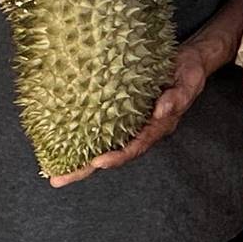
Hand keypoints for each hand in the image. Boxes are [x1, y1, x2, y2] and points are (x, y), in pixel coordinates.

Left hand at [49, 42, 211, 186]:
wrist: (187, 61)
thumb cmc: (187, 73)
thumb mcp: (187, 83)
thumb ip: (177, 98)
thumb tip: (160, 111)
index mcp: (157, 127)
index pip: (135, 146)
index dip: (117, 156)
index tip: (99, 162)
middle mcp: (140, 130)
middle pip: (111, 154)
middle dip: (85, 169)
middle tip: (59, 180)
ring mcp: (129, 122)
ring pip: (102, 144)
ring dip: (78, 159)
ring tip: (55, 172)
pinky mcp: (119, 110)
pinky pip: (100, 128)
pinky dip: (81, 137)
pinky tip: (62, 142)